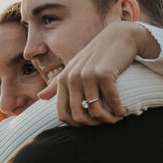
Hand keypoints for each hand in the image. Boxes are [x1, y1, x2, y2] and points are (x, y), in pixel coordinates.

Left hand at [38, 21, 160, 125]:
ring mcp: (87, 75)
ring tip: (117, 117)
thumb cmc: (97, 55)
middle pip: (79, 116)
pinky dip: (119, 109)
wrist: (119, 36)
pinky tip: (123, 111)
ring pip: (95, 111)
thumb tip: (40, 97)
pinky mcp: (104, 73)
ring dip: (109, 119)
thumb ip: (56, 84)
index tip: (91, 123)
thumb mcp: (74, 68)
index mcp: (63, 80)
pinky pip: (111, 101)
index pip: (63, 115)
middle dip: (94, 125)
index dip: (77, 125)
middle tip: (107, 122)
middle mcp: (72, 78)